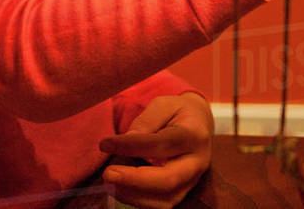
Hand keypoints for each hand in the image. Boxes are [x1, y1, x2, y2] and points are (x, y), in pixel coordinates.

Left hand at [98, 93, 213, 208]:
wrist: (198, 126)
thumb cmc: (177, 113)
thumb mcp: (163, 105)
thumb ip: (146, 121)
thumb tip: (126, 143)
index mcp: (194, 135)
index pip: (162, 144)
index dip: (132, 146)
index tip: (105, 144)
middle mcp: (197, 163)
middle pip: (168, 180)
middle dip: (134, 180)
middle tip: (108, 173)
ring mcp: (191, 182)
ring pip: (164, 200)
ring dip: (131, 194)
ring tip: (110, 179)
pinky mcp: (181, 194)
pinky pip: (159, 205)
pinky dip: (136, 199)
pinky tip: (120, 186)